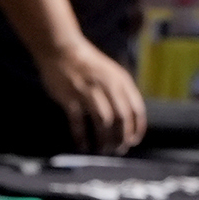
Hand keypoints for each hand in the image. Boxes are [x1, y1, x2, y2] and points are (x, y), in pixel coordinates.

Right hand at [34, 32, 146, 150]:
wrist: (62, 49)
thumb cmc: (87, 63)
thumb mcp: (111, 72)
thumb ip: (120, 91)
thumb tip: (127, 118)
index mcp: (121, 80)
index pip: (136, 109)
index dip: (137, 128)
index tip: (133, 141)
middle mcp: (108, 86)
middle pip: (122, 118)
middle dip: (121, 138)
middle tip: (118, 150)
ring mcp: (88, 92)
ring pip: (103, 122)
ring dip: (105, 140)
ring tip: (103, 150)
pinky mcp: (70, 98)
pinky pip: (78, 123)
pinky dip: (81, 137)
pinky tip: (82, 146)